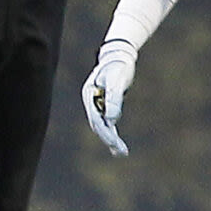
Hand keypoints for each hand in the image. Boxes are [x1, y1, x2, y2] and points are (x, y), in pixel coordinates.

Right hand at [83, 39, 137, 156]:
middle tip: (121, 152)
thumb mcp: (117, 80)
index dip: (105, 132)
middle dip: (108, 139)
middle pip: (97, 124)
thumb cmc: (118, 67)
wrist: (119, 57)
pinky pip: (107, 122)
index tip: (115, 143)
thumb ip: (114, 99)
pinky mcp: (105, 106)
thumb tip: (111, 120)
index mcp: (89, 95)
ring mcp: (97, 104)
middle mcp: (91, 101)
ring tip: (121, 153)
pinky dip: (112, 133)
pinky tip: (116, 145)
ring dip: (110, 139)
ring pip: (102, 125)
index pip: (96, 119)